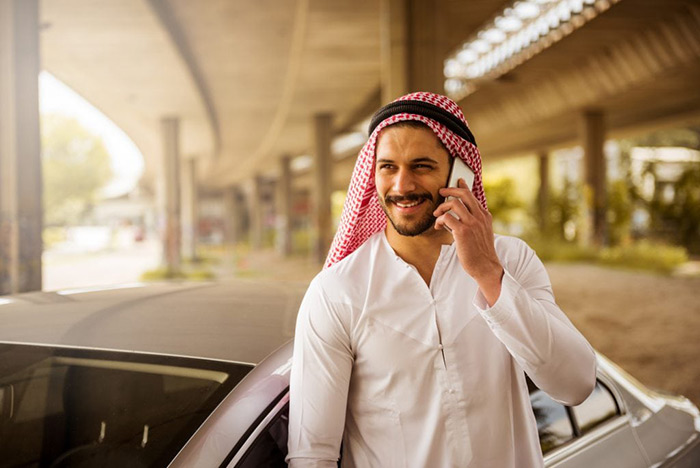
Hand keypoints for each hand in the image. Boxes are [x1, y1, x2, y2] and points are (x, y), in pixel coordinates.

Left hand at [434, 178, 503, 305]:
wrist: (485, 266)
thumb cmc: (480, 252)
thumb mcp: (481, 233)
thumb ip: (471, 223)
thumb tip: (452, 217)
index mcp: (485, 216)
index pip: (473, 196)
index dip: (464, 187)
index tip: (458, 180)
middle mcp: (480, 217)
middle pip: (465, 195)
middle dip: (451, 189)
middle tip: (442, 191)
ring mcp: (472, 224)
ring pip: (454, 204)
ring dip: (442, 207)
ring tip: (437, 214)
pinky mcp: (462, 232)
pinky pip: (447, 218)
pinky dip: (439, 220)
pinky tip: (438, 226)